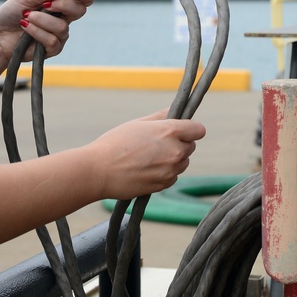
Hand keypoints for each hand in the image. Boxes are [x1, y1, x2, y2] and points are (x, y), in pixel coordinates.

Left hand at [0, 0, 93, 60]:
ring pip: (62, 27)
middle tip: (45, 5)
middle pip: (79, 11)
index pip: (83, 0)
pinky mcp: (51, 50)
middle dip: (63, 5)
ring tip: (26, 18)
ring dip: (42, 20)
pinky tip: (26, 29)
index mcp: (59, 4)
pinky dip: (37, 32)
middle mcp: (63, 19)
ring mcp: (59, 35)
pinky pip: (52, 41)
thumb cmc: (11, 13)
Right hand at [89, 110, 205, 199]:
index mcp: (169, 131)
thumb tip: (174, 112)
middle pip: (191, 146)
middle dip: (179, 144)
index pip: (198, 130)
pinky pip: (172, 176)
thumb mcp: (137, 123)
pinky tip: (146, 169)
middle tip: (158, 144)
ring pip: (182, 163)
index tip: (183, 130)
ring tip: (149, 157)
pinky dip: (164, 173)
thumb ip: (160, 117)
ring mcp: (170, 170)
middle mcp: (175, 151)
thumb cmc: (114, 144)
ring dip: (173, 160)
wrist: (99, 171)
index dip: (191, 129)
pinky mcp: (164, 184)